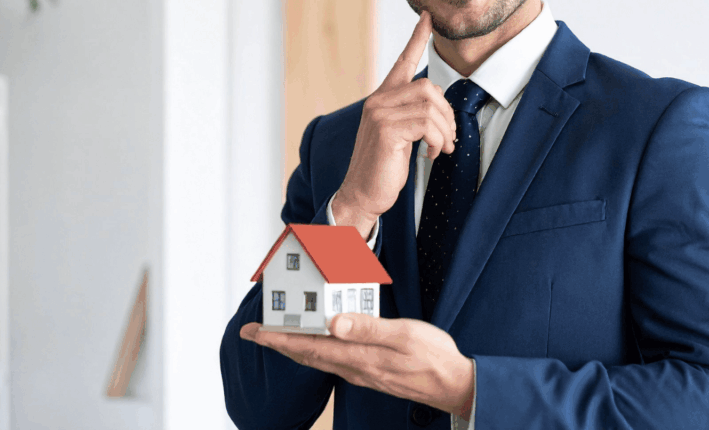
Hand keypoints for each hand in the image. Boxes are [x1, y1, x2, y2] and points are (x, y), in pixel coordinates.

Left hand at [239, 313, 473, 418]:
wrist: (454, 385)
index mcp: (358, 356)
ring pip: (317, 360)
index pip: (308, 346)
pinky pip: (333, 362)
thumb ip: (367, 328)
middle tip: (254, 332)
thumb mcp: (403, 335)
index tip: (254, 332)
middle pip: (306, 355)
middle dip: (278, 343)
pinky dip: (315, 352)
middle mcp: (354, 367)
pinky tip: (318, 345)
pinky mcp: (370, 372)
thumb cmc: (433, 357)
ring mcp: (361, 373)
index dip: (278, 338)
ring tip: (278, 336)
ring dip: (294, 348)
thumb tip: (332, 323)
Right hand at [333, 11, 455, 235]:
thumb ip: (412, 115)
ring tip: (440, 149)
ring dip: (444, 131)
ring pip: (430, 106)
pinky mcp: (386, 129)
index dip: (416, 39)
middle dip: (447, 115)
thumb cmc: (383, 168)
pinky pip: (426, 123)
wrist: (362, 194)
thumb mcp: (399, 135)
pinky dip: (437, 140)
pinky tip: (431, 154)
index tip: (427, 18)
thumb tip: (438, 104)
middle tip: (448, 139)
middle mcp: (378, 101)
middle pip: (429, 88)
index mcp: (381, 99)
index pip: (402, 62)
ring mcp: (380, 114)